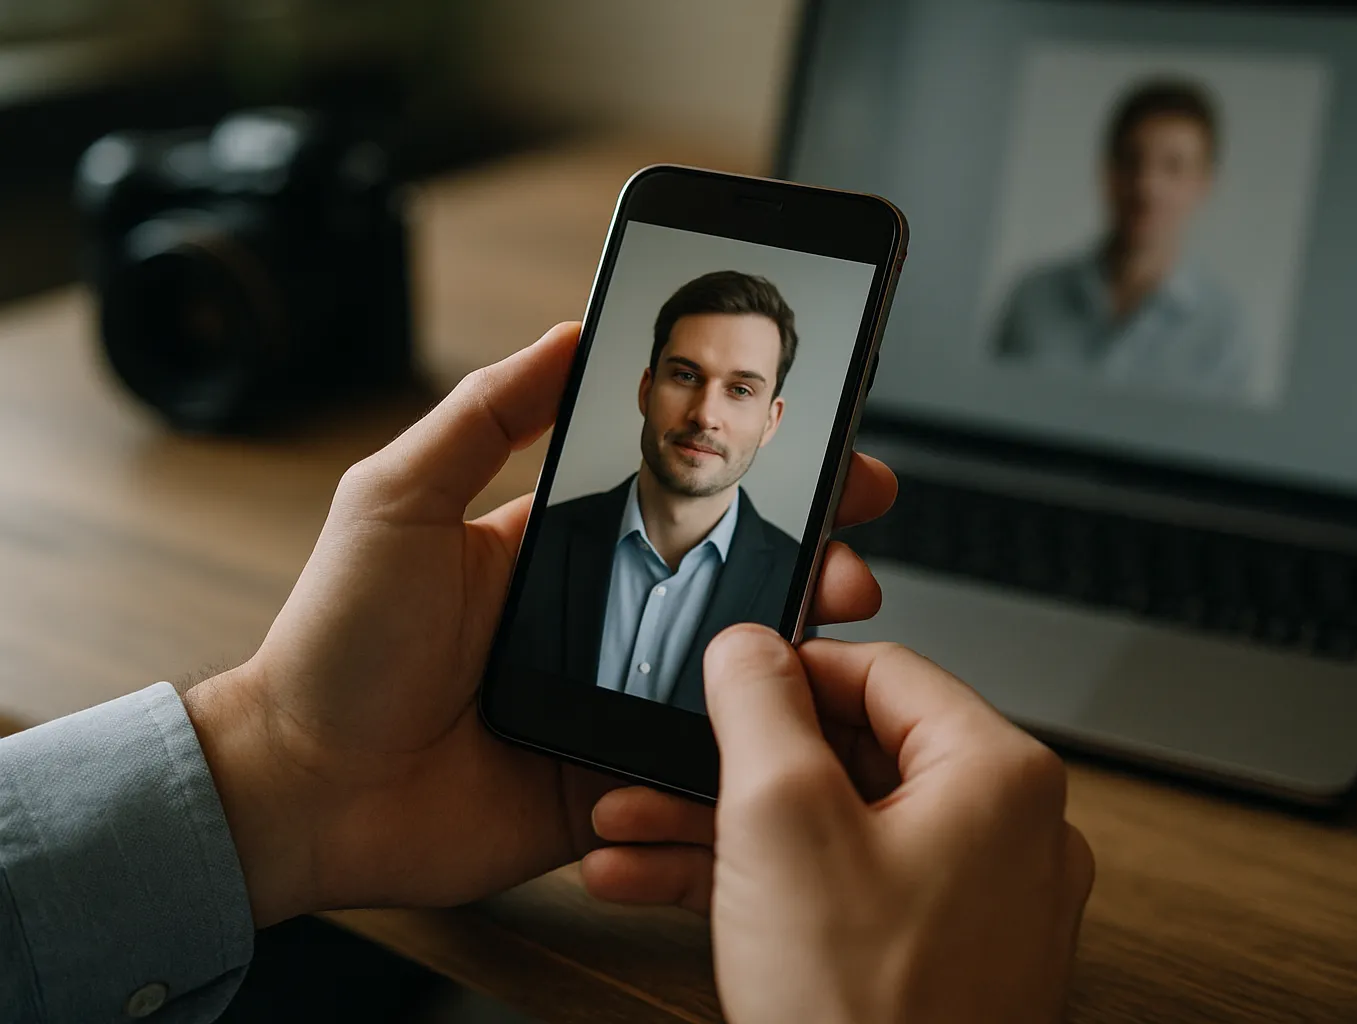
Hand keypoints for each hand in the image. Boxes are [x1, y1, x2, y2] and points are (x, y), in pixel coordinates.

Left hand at [181, 322, 897, 926]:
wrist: (305, 791)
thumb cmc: (336, 645)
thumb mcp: (399, 499)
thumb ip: (483, 415)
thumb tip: (567, 332)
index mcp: (561, 549)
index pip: (682, 495)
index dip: (755, 471)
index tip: (821, 442)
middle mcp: (601, 620)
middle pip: (731, 576)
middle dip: (810, 545)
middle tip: (858, 526)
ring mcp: (614, 700)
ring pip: (735, 666)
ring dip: (802, 635)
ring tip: (841, 603)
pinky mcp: (618, 779)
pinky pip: (703, 760)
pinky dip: (751, 740)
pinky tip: (790, 711)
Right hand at [585, 628, 1094, 1023]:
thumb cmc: (864, 1019)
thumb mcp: (780, 823)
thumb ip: (760, 707)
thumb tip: (750, 645)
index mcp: (999, 776)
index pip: (883, 670)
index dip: (787, 668)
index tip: (726, 677)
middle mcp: (1008, 832)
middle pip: (852, 750)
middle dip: (734, 761)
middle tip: (664, 761)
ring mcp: (978, 901)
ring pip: (837, 824)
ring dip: (727, 823)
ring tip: (636, 828)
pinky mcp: (939, 955)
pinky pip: (846, 887)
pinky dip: (765, 881)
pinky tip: (667, 882)